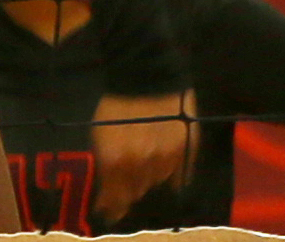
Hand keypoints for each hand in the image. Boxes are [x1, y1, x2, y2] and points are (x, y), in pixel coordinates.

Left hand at [91, 89, 197, 222]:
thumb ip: (105, 163)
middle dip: (128, 189)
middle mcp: (141, 165)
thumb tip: (109, 188)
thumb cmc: (117, 102)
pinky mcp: (185, 150)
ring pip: (156, 183)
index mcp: (116, 161)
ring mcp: (166, 159)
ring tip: (144, 165)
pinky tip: (164, 165)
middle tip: (125, 182)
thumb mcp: (99, 133)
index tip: (107, 210)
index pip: (115, 199)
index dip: (111, 206)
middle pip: (135, 192)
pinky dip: (171, 175)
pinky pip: (179, 176)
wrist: (147, 74)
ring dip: (148, 178)